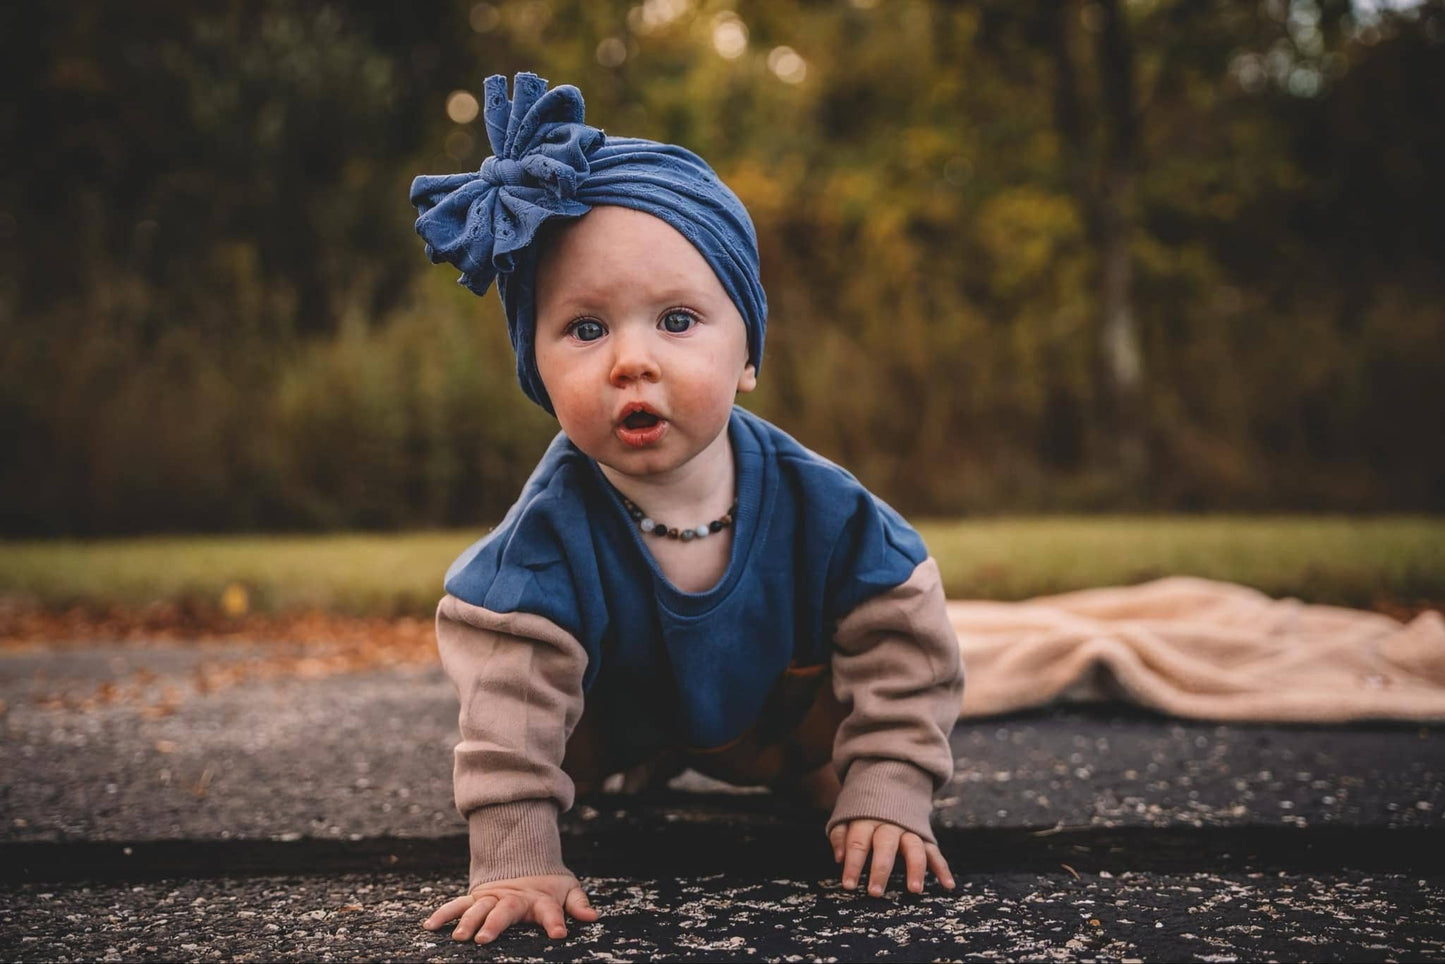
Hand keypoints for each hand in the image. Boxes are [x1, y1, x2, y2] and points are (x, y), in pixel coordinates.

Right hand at [422, 873, 598, 943]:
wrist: (526, 863)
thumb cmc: (549, 886)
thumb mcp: (568, 890)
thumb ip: (578, 904)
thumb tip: (592, 917)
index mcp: (540, 898)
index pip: (551, 910)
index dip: (556, 921)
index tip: (559, 934)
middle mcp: (514, 897)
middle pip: (505, 910)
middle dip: (494, 924)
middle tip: (484, 939)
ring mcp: (493, 896)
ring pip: (479, 907)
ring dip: (468, 921)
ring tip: (459, 937)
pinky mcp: (477, 897)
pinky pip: (458, 904)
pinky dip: (444, 913)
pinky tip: (430, 926)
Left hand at [828, 819, 954, 895]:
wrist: (889, 781)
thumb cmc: (862, 810)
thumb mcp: (847, 816)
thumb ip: (840, 835)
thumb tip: (839, 857)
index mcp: (866, 819)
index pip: (858, 842)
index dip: (853, 864)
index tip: (849, 885)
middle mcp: (890, 824)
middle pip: (885, 846)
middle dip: (880, 869)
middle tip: (875, 892)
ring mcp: (909, 829)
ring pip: (914, 847)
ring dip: (915, 868)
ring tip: (914, 890)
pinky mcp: (924, 835)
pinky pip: (934, 851)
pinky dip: (942, 868)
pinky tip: (947, 885)